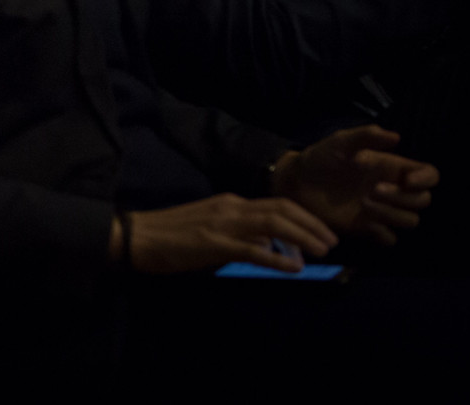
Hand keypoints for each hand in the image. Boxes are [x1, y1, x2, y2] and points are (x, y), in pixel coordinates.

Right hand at [124, 193, 336, 274]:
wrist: (137, 236)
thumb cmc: (171, 234)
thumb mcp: (210, 225)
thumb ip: (239, 232)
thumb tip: (268, 244)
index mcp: (230, 202)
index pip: (277, 204)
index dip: (305, 217)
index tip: (323, 231)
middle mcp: (231, 207)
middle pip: (281, 209)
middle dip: (312, 224)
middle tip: (332, 241)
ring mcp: (223, 224)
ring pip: (273, 225)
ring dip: (303, 237)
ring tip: (322, 252)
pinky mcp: (215, 244)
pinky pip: (254, 251)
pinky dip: (278, 258)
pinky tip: (294, 267)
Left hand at [271, 125, 437, 245]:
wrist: (295, 183)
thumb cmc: (319, 158)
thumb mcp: (339, 142)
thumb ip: (366, 136)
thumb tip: (397, 137)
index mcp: (390, 168)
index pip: (428, 175)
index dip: (426, 179)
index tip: (408, 180)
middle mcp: (392, 190)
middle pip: (423, 200)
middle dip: (403, 197)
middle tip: (373, 190)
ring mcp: (381, 211)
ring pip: (411, 220)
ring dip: (393, 214)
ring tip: (363, 203)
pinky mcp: (368, 229)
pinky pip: (391, 239)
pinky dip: (384, 234)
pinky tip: (365, 224)